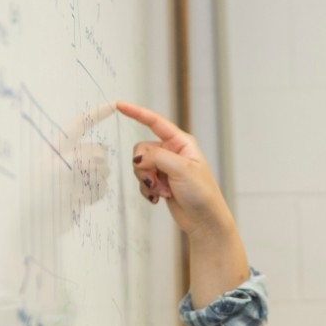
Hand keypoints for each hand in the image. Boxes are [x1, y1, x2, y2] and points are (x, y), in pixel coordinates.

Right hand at [118, 100, 228, 237]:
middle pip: (141, 149)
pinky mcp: (160, 182)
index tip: (120, 105)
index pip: (155, 122)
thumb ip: (157, 157)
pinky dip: (147, 190)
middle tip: (157, 181)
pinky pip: (141, 180)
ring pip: (139, 166)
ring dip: (147, 181)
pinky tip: (158, 198)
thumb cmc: (202, 193)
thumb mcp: (181, 169)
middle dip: (144, 167)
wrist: (204, 220)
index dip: (137, 113)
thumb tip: (137, 157)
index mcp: (181, 142)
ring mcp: (165, 167)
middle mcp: (171, 152)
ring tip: (164, 192)